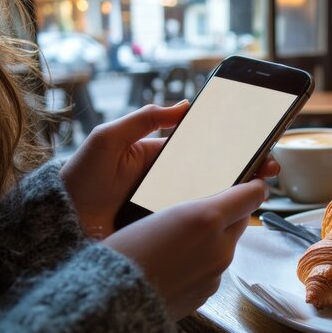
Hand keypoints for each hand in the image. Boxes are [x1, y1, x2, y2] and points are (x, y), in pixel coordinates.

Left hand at [60, 101, 278, 238]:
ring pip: (211, 195)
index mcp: (159, 155)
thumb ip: (144, 119)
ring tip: (262, 184)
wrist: (62, 225)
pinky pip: (197, 218)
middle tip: (269, 165)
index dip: (229, 142)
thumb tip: (183, 106)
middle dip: (244, 166)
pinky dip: (219, 213)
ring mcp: (169, 204)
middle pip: (215, 170)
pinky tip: (238, 210)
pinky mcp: (166, 227)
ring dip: (239, 189)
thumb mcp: (108, 139)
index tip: (253, 139)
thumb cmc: (80, 178)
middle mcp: (169, 179)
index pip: (202, 145)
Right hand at [104, 178, 268, 320]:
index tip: (258, 181)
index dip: (255, 185)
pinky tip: (177, 260)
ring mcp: (215, 273)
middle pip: (240, 220)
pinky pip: (213, 269)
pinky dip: (202, 261)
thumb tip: (230, 200)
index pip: (250, 196)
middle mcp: (219, 247)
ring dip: (213, 238)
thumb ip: (202, 205)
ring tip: (181, 238)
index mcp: (207, 219)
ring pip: (225, 245)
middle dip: (230, 212)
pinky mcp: (207, 292)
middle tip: (209, 206)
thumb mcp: (162, 212)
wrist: (114, 299)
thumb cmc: (129, 251)